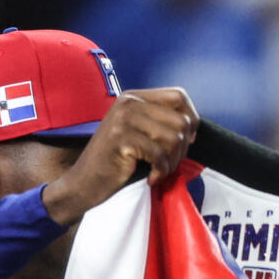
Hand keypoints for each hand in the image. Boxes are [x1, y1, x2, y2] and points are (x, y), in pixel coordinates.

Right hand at [41, 87, 200, 222]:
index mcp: (134, 98)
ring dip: (172, 162)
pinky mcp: (121, 139)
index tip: (185, 141)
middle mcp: (128, 102)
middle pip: (182, 120)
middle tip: (168, 164)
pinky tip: (150, 177)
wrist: (84, 183)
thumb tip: (194, 125)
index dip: (191, 119)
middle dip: (182, 149)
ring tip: (159, 171)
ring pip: (174, 138)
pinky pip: (160, 155)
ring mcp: (123, 119)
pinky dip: (161, 172)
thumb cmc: (117, 162)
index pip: (179, 96)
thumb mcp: (139, 133)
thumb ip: (161, 123)